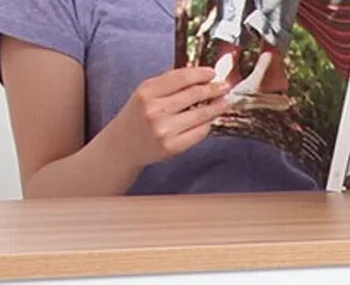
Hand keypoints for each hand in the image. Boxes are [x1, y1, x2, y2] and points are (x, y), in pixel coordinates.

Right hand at [108, 67, 230, 169]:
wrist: (124, 145)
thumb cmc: (138, 117)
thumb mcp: (146, 94)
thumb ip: (168, 85)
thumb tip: (198, 77)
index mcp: (147, 92)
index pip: (180, 78)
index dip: (199, 74)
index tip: (213, 73)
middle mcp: (155, 110)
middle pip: (192, 95)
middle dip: (212, 90)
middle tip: (225, 86)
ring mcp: (164, 130)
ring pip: (199, 115)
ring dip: (215, 108)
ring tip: (224, 102)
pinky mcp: (172, 147)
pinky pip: (197, 133)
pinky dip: (206, 125)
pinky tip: (211, 120)